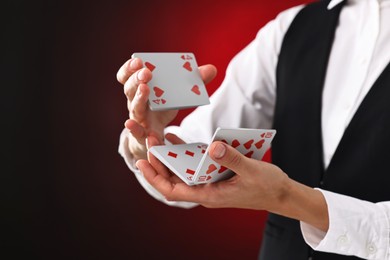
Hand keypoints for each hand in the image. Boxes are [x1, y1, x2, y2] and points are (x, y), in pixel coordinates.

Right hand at [116, 58, 216, 159]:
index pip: (128, 75)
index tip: (139, 60)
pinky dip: (134, 129)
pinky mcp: (143, 135)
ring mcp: (138, 118)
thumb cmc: (163, 109)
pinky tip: (130, 124)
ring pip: (134, 107)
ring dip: (138, 97)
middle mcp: (135, 101)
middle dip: (137, 78)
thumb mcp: (177, 94)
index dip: (130, 67)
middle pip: (130, 88)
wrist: (155, 136)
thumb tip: (211, 69)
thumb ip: (193, 82)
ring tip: (145, 89)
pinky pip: (137, 132)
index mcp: (142, 87)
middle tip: (147, 72)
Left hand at [137, 138, 328, 230]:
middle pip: (174, 180)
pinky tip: (181, 140)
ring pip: (183, 173)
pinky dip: (187, 154)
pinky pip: (196, 166)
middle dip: (159, 163)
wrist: (281, 194)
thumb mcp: (251, 171)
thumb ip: (231, 159)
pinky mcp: (217, 176)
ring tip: (160, 138)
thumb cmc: (268, 187)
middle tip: (150, 141)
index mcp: (210, 196)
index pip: (173, 191)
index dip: (156, 178)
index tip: (142, 162)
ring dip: (171, 158)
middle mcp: (206, 191)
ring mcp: (211, 184)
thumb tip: (213, 147)